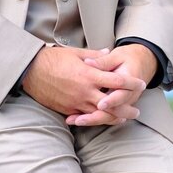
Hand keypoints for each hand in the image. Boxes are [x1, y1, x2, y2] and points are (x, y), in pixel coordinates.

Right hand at [21, 44, 140, 125]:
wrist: (30, 71)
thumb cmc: (53, 59)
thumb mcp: (76, 53)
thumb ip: (95, 56)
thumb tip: (109, 53)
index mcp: (89, 75)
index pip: (117, 81)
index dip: (132, 83)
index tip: (141, 84)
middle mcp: (85, 91)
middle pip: (113, 104)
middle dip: (127, 109)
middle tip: (137, 111)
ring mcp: (76, 102)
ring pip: (100, 115)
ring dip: (113, 117)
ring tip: (123, 118)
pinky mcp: (67, 110)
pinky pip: (85, 117)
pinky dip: (95, 119)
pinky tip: (103, 119)